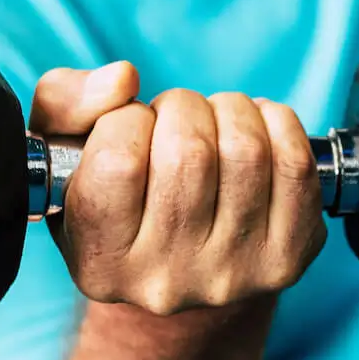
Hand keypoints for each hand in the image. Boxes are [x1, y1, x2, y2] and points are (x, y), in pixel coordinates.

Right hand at [30, 62, 328, 316]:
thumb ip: (64, 102)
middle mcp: (164, 281)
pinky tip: (257, 132)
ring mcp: (231, 274)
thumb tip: (122, 78)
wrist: (179, 267)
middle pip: (188, 150)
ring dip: (229, 111)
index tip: (131, 129)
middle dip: (181, 108)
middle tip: (175, 122)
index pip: (118, 160)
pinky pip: (295, 163)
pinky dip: (278, 124)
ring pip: (245, 148)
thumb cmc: (115, 195)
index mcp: (100, 262)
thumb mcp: (62, 152)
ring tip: (213, 125)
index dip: (126, 120)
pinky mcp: (285, 259)